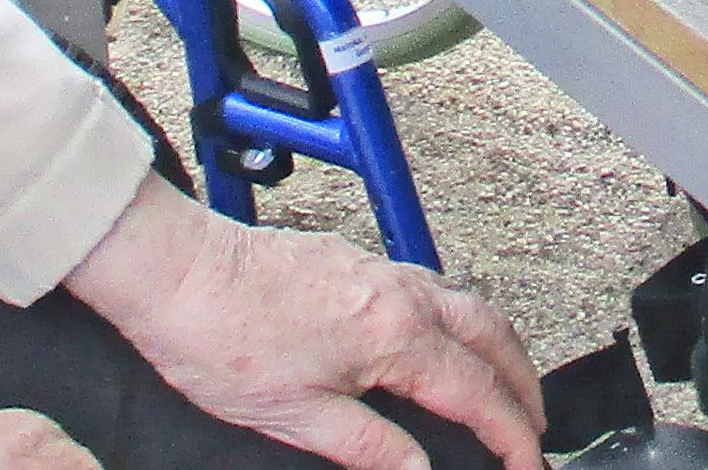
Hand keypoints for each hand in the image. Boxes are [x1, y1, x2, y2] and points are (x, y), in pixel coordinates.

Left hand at [63, 184, 543, 469]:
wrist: (171, 269)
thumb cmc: (221, 337)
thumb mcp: (297, 416)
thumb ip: (370, 446)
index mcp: (393, 333)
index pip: (476, 391)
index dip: (511, 434)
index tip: (528, 464)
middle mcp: (397, 290)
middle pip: (490, 333)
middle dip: (523, 382)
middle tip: (535, 426)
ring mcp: (375, 267)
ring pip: (463, 301)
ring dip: (494, 344)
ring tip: (501, 384)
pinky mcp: (350, 258)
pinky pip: (429, 284)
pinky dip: (456, 318)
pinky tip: (437, 339)